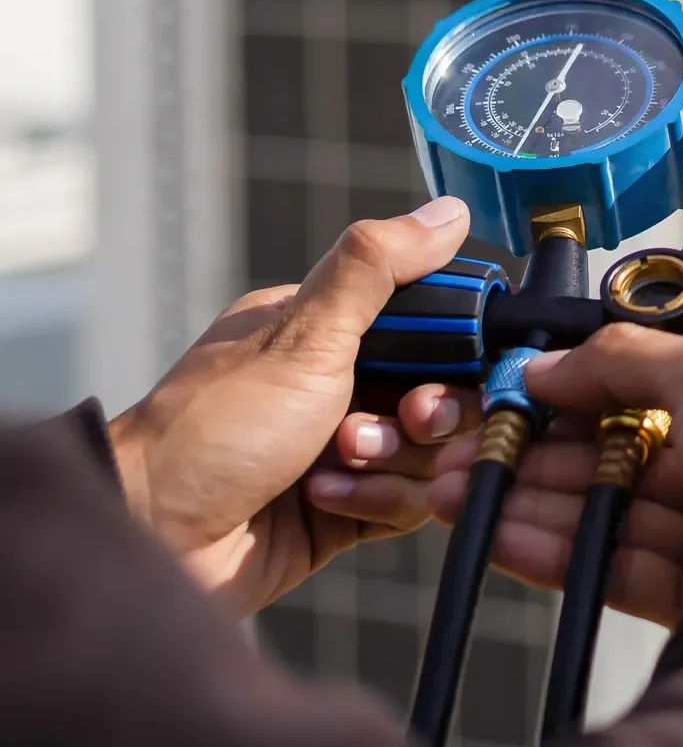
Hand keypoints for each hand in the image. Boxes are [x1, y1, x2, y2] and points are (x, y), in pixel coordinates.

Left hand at [107, 197, 481, 612]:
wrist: (157, 539)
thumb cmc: (214, 431)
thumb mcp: (304, 337)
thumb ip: (378, 269)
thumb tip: (447, 212)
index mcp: (325, 331)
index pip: (432, 327)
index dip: (455, 352)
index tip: (443, 372)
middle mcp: (338, 385)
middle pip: (443, 393)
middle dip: (425, 416)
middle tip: (399, 423)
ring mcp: (343, 449)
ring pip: (432, 453)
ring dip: (393, 462)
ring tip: (338, 466)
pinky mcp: (346, 507)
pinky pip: (409, 502)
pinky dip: (377, 502)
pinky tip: (325, 500)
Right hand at [426, 324, 682, 625]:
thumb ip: (624, 358)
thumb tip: (557, 360)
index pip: (649, 396)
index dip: (581, 394)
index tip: (522, 393)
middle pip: (620, 457)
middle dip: (540, 452)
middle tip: (479, 447)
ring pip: (608, 513)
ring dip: (532, 500)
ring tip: (466, 489)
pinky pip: (611, 566)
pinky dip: (554, 549)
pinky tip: (504, 532)